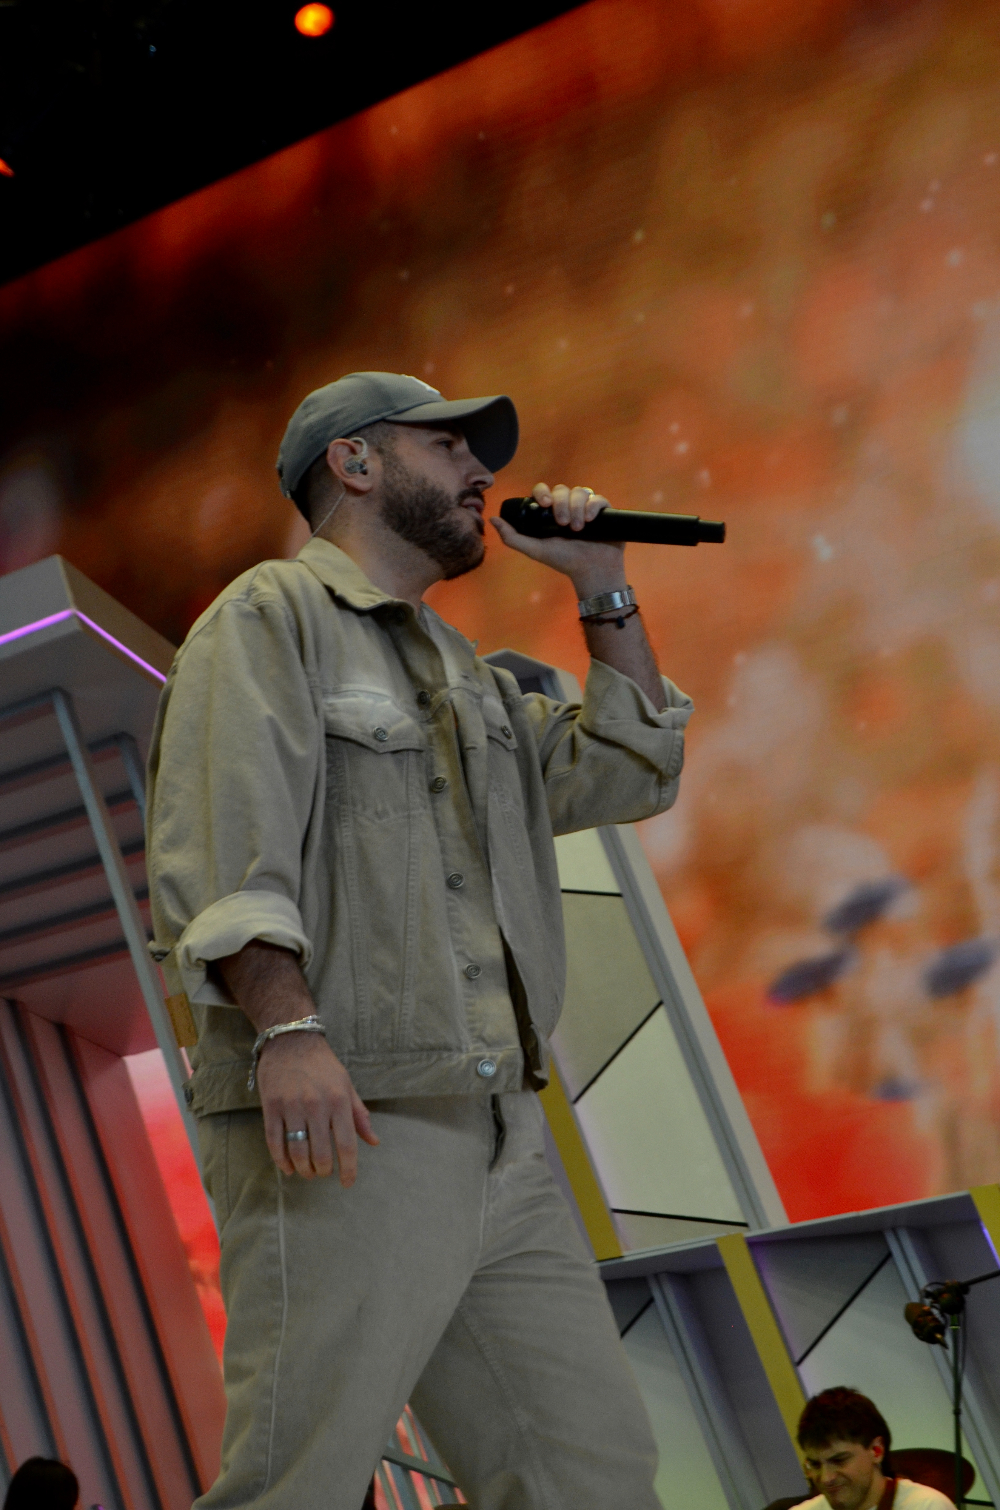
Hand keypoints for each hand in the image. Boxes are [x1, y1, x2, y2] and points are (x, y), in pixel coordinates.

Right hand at [256, 1030, 378, 1183]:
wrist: (291, 1040)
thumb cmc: (323, 1065)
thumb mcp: (347, 1085)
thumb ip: (360, 1115)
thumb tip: (374, 1142)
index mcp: (339, 1100)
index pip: (346, 1144)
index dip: (348, 1169)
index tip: (347, 1183)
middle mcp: (316, 1105)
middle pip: (321, 1153)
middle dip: (324, 1171)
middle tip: (324, 1173)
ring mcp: (292, 1106)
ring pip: (298, 1151)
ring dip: (304, 1170)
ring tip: (308, 1173)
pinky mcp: (271, 1107)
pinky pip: (275, 1142)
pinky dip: (281, 1161)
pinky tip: (288, 1167)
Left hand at [490, 483, 626, 596]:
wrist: (592, 572)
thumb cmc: (563, 561)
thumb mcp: (535, 550)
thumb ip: (512, 537)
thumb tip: (492, 519)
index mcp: (550, 512)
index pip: (543, 491)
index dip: (543, 492)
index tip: (544, 504)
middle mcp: (568, 507)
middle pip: (562, 489)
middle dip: (562, 504)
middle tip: (563, 524)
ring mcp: (586, 508)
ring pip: (580, 491)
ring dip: (577, 508)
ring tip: (578, 528)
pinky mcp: (604, 511)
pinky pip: (598, 498)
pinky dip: (593, 506)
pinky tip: (590, 520)